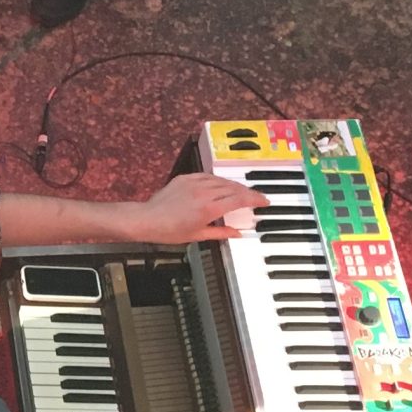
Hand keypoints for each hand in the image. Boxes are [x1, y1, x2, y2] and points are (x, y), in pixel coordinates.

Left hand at [126, 174, 269, 244]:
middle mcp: (204, 192)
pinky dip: (218, 180)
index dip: (255, 199)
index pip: (239, 199)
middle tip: (257, 198)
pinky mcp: (186, 178)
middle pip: (234, 188)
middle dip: (248, 192)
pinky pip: (208, 176)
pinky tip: (222, 185)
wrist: (147, 219)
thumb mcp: (198, 235)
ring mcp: (194, 183)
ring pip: (222, 180)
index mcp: (209, 208)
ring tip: (242, 192)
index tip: (264, 201)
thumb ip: (221, 233)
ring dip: (235, 186)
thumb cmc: (169, 230)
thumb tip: (237, 234)